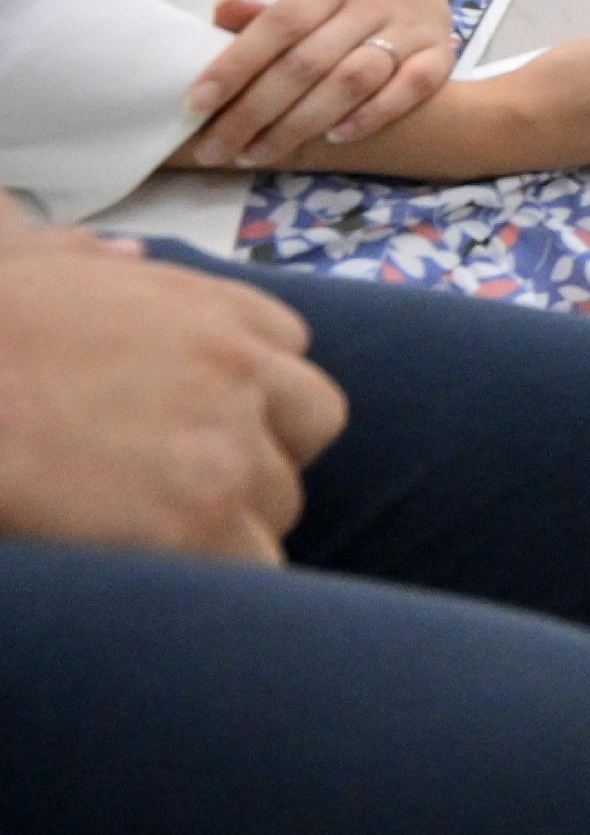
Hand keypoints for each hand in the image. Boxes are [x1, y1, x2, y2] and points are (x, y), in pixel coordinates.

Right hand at [0, 226, 345, 561]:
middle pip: (306, 430)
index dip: (251, 397)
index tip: (199, 423)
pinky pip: (255, 569)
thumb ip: (97, 261)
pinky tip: (160, 581)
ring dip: (233, 525)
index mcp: (217, 308)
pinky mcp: (200, 521)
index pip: (289, 355)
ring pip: (280, 504)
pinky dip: (219, 580)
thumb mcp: (38, 264)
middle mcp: (243, 371)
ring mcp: (231, 445)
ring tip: (149, 536)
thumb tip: (126, 253)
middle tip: (180, 488)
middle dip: (257, 459)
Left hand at [173, 0, 454, 169]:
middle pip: (309, 60)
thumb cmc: (337, 28)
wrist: (411, 16)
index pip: (279, 22)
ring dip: (302, 122)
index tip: (197, 104)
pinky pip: (411, 87)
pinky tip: (335, 138)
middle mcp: (371, 4)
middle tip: (218, 149)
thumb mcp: (300, 15)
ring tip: (260, 152)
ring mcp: (408, 31)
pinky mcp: (439, 58)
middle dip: (256, 110)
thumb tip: (220, 13)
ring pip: (355, 78)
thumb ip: (260, 21)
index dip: (237, 63)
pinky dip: (373, 113)